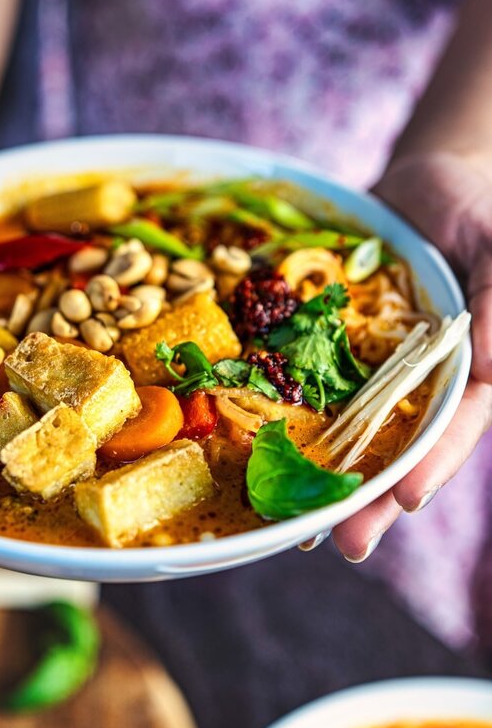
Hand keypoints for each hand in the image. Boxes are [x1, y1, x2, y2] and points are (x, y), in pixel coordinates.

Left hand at [330, 149, 491, 561]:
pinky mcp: (335, 349)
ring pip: (353, 432)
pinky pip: (311, 385)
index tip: (406, 498)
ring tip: (299, 525)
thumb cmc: (479, 211)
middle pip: (400, 448)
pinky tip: (258, 451)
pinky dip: (290, 418)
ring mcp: (375, 370)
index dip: (433, 461)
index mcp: (472, 369)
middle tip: (345, 544)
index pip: (457, 424)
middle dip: (374, 497)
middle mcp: (422, 381)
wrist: (430, 182)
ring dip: (328, 477)